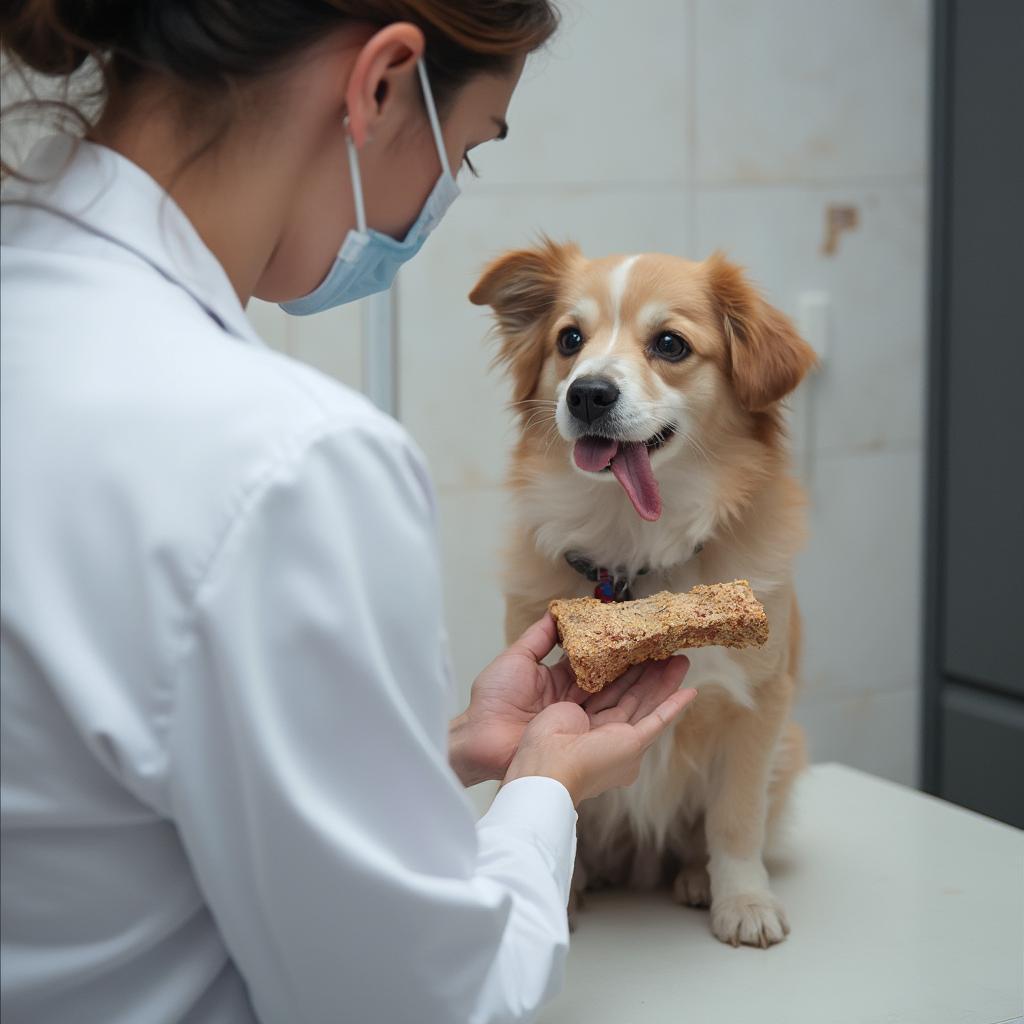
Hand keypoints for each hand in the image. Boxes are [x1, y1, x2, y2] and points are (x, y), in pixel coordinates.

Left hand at [448, 613, 693, 788]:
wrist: (482, 738)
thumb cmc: (492, 701)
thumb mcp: (518, 658)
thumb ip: (542, 637)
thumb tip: (560, 612)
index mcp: (564, 686)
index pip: (603, 666)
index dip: (624, 652)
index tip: (644, 636)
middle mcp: (582, 705)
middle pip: (624, 683)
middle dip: (650, 667)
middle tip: (673, 648)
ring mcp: (593, 724)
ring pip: (636, 700)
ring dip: (661, 683)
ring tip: (682, 662)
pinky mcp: (603, 740)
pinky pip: (641, 724)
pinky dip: (665, 710)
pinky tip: (684, 695)